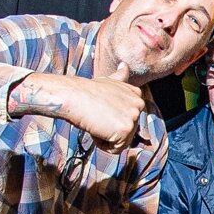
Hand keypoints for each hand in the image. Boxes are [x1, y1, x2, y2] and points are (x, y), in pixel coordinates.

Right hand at [10, 63, 146, 151]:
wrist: (73, 95)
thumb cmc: (86, 90)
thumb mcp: (108, 81)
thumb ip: (120, 77)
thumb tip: (125, 64)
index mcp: (137, 94)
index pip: (128, 120)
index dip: (111, 118)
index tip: (100, 108)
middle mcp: (140, 104)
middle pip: (127, 133)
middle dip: (109, 129)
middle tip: (97, 115)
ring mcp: (134, 117)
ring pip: (121, 142)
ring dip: (105, 136)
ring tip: (96, 120)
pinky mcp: (126, 129)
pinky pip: (115, 149)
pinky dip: (102, 143)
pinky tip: (96, 128)